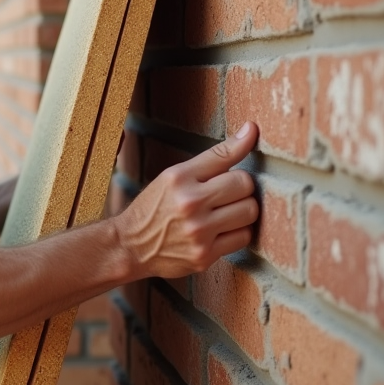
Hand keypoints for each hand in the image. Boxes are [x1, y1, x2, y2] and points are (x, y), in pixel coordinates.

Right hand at [114, 121, 259, 279]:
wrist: (130, 246)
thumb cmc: (156, 207)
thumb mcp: (174, 176)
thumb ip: (213, 158)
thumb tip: (251, 129)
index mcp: (179, 178)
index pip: (224, 155)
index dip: (244, 144)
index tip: (252, 130)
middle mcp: (189, 203)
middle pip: (245, 185)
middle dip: (241, 186)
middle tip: (228, 191)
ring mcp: (198, 231)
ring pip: (250, 212)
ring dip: (243, 210)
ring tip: (227, 211)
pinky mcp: (204, 255)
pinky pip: (243, 237)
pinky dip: (237, 232)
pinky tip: (222, 230)